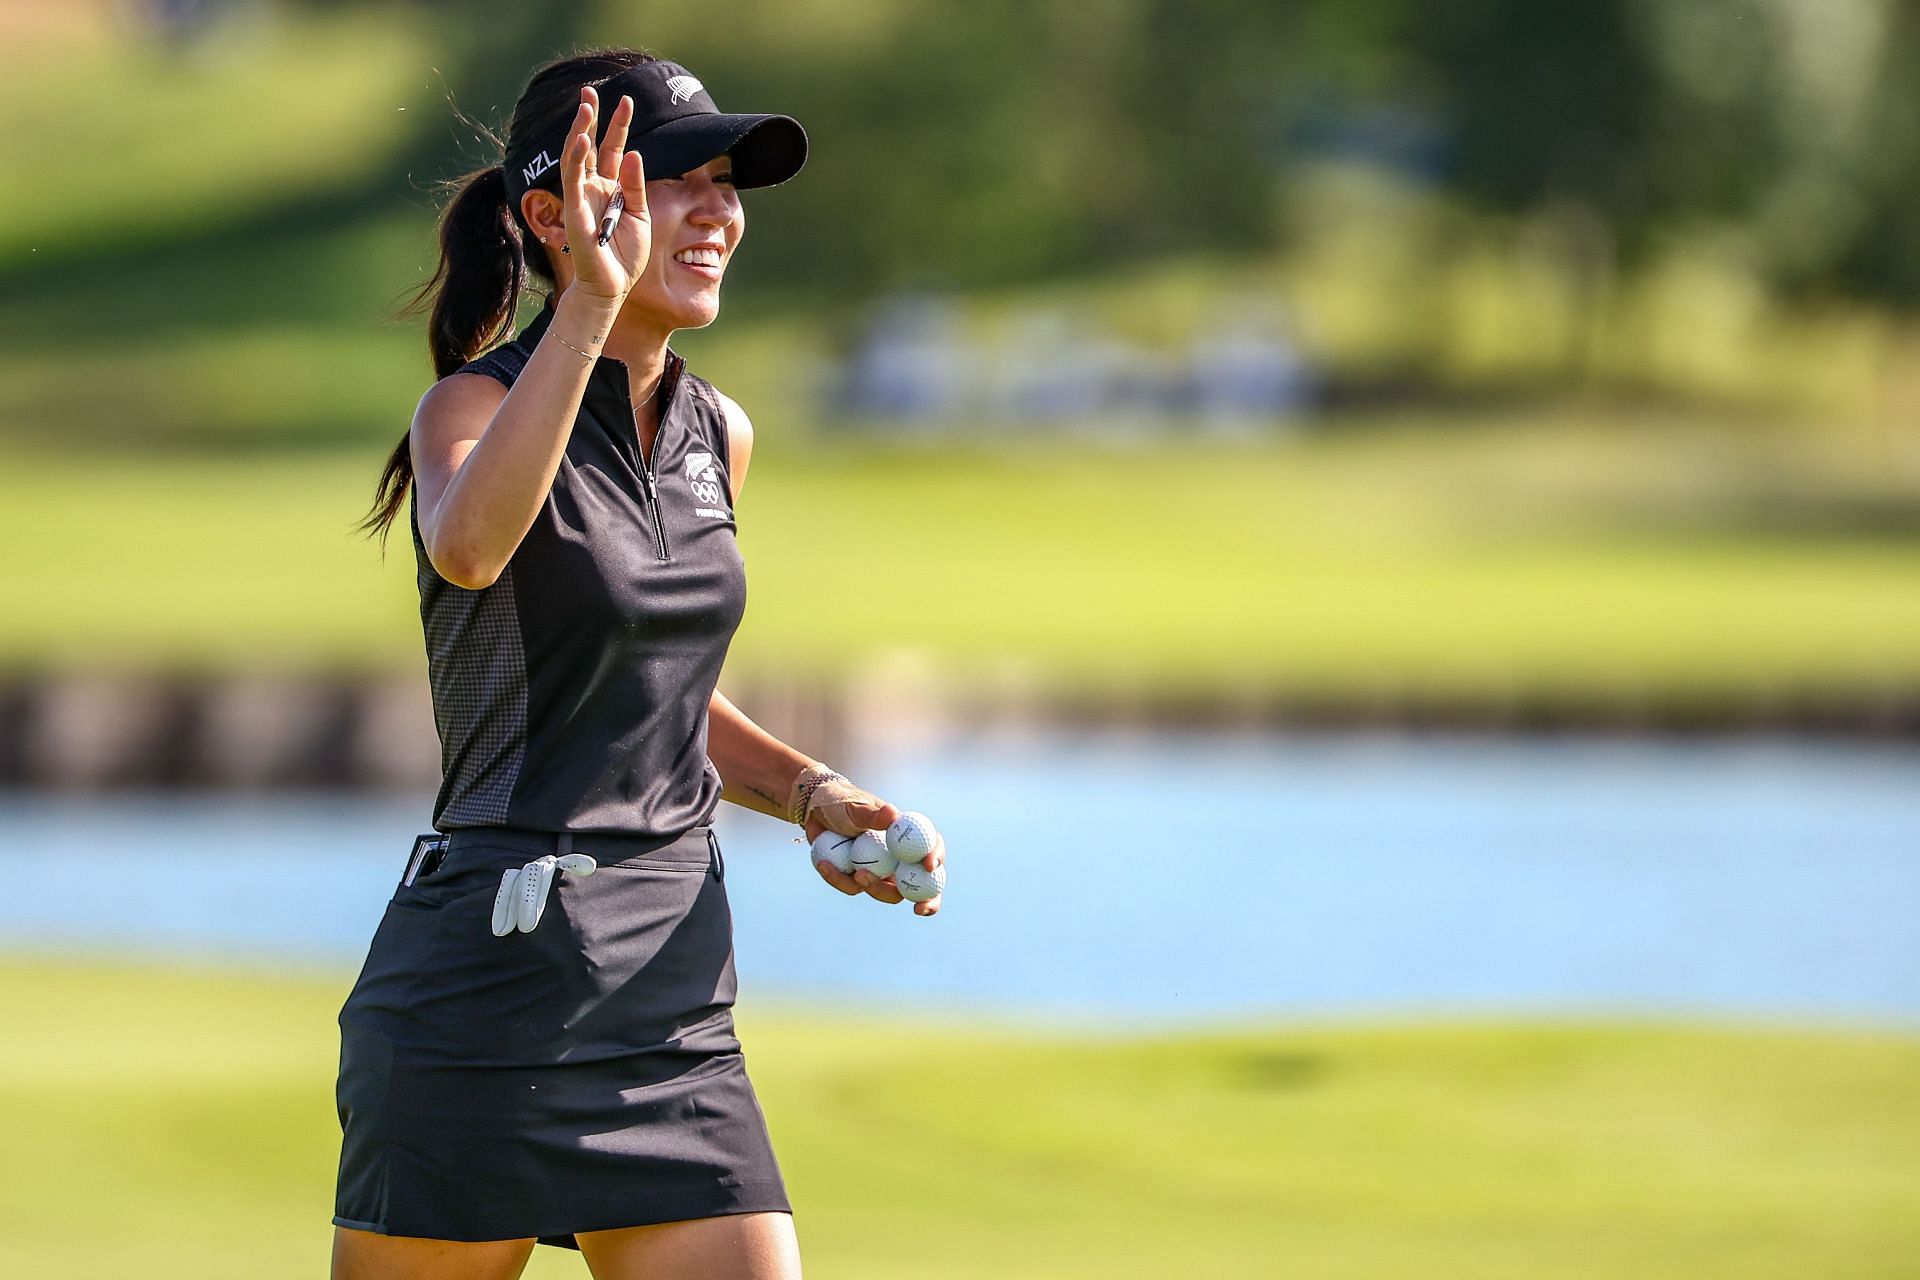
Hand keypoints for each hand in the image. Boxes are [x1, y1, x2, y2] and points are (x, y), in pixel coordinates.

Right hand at [560, 85, 650, 301]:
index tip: (626, 100)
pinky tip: (581, 139)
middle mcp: (593, 189)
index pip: (613, 149)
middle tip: (589, 90)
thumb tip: (635, 152)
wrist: (614, 286)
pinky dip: (575, 160)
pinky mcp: (574, 211)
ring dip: (580, 131)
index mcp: (610, 188)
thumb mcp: (640, 215)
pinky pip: (572, 181)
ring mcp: (581, 198)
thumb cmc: (625, 255)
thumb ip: (635, 185)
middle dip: (589, 118)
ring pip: (577, 157)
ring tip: (586, 106)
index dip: (618, 125)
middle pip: (590, 146)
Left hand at [804, 792, 943, 917]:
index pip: (930, 845)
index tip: (929, 866)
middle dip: (927, 900)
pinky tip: (824, 864)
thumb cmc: (842, 802)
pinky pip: (854, 888)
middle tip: (920, 909)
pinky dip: (839, 879)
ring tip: (858, 874)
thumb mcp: (856, 807)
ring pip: (887, 893)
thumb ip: (873, 815)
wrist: (814, 812)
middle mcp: (898, 856)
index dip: (936, 856)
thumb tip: (893, 814)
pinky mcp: (857, 879)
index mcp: (906, 834)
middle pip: (922, 883)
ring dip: (875, 888)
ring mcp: (879, 871)